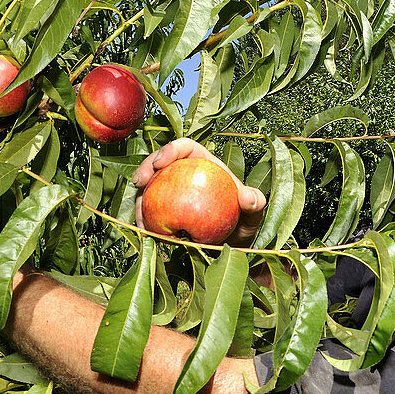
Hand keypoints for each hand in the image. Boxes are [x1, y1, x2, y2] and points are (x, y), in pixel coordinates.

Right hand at [132, 138, 266, 246]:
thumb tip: (248, 196)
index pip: (185, 148)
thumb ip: (255, 203)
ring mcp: (171, 193)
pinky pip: (150, 213)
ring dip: (139, 201)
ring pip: (149, 189)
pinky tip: (144, 232)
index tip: (160, 162)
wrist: (232, 245)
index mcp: (205, 165)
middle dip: (145, 169)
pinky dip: (144, 221)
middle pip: (160, 164)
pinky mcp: (164, 212)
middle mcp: (185, 175)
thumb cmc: (243, 224)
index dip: (170, 149)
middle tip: (139, 183)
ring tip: (140, 218)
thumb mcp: (253, 215)